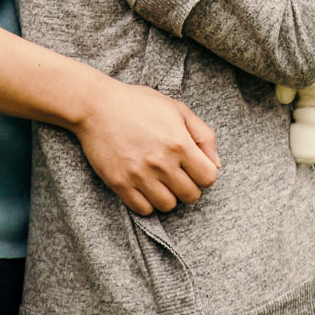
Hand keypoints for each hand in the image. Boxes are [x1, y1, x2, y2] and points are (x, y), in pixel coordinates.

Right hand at [72, 78, 220, 215]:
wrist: (97, 106)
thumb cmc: (139, 104)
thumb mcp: (178, 110)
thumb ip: (204, 136)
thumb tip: (217, 165)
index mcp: (179, 142)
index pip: (208, 177)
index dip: (205, 173)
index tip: (195, 167)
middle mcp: (161, 162)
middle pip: (191, 195)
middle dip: (189, 186)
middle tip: (178, 174)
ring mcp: (139, 175)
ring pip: (168, 205)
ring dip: (169, 196)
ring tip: (161, 180)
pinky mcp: (119, 183)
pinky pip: (143, 210)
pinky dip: (148, 202)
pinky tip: (145, 186)